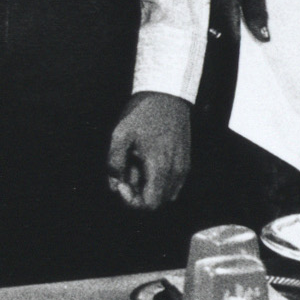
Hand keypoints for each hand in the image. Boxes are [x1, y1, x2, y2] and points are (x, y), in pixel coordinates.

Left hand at [107, 90, 191, 210]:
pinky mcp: (185, 162)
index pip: (149, 204)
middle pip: (157, 202)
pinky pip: (172, 184)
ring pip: (165, 194)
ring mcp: (183, 167)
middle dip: (137, 193)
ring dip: (148, 187)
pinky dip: (158, 180)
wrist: (167, 95)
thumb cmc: (143, 113)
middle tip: (126, 171)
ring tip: (136, 165)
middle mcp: (176, 172)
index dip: (131, 201)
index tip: (120, 183)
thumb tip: (114, 184)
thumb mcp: (120, 134)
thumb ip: (114, 162)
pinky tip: (146, 161)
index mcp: (160, 167)